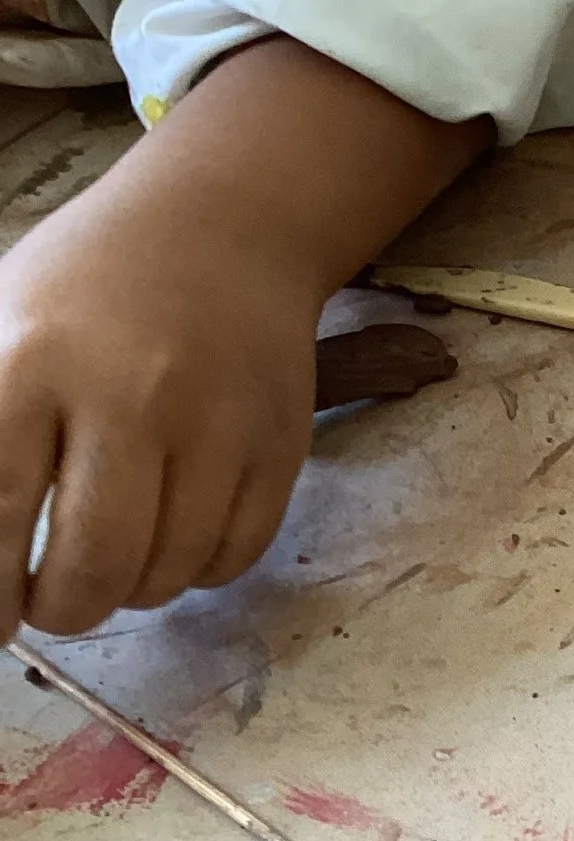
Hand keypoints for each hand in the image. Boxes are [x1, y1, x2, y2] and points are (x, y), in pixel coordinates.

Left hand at [0, 37, 488, 641]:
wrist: (223, 231)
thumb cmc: (86, 288)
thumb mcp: (0, 328)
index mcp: (32, 362)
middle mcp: (130, 394)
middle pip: (97, 559)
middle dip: (65, 608)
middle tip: (53, 606)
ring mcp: (216, 423)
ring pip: (171, 569)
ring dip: (134, 590)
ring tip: (115, 565)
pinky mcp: (280, 445)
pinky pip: (236, 554)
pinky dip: (199, 571)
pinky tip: (175, 543)